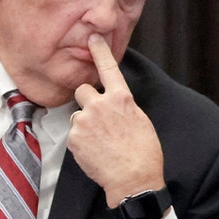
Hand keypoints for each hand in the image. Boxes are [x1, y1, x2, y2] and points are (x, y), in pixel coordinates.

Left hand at [69, 34, 165, 207]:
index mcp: (122, 98)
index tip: (92, 39)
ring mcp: (85, 120)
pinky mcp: (74, 137)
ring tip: (100, 142)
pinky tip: (95, 152)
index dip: (100, 51)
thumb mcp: (140, 121)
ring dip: (85, 125)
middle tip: (96, 117)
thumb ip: (124, 107)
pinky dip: (82, 142)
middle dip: (86, 100)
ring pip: (78, 115)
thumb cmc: (143, 153)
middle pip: (82, 90)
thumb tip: (115, 105)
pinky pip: (74, 134)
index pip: (108, 68)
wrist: (133, 180)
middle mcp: (101, 105)